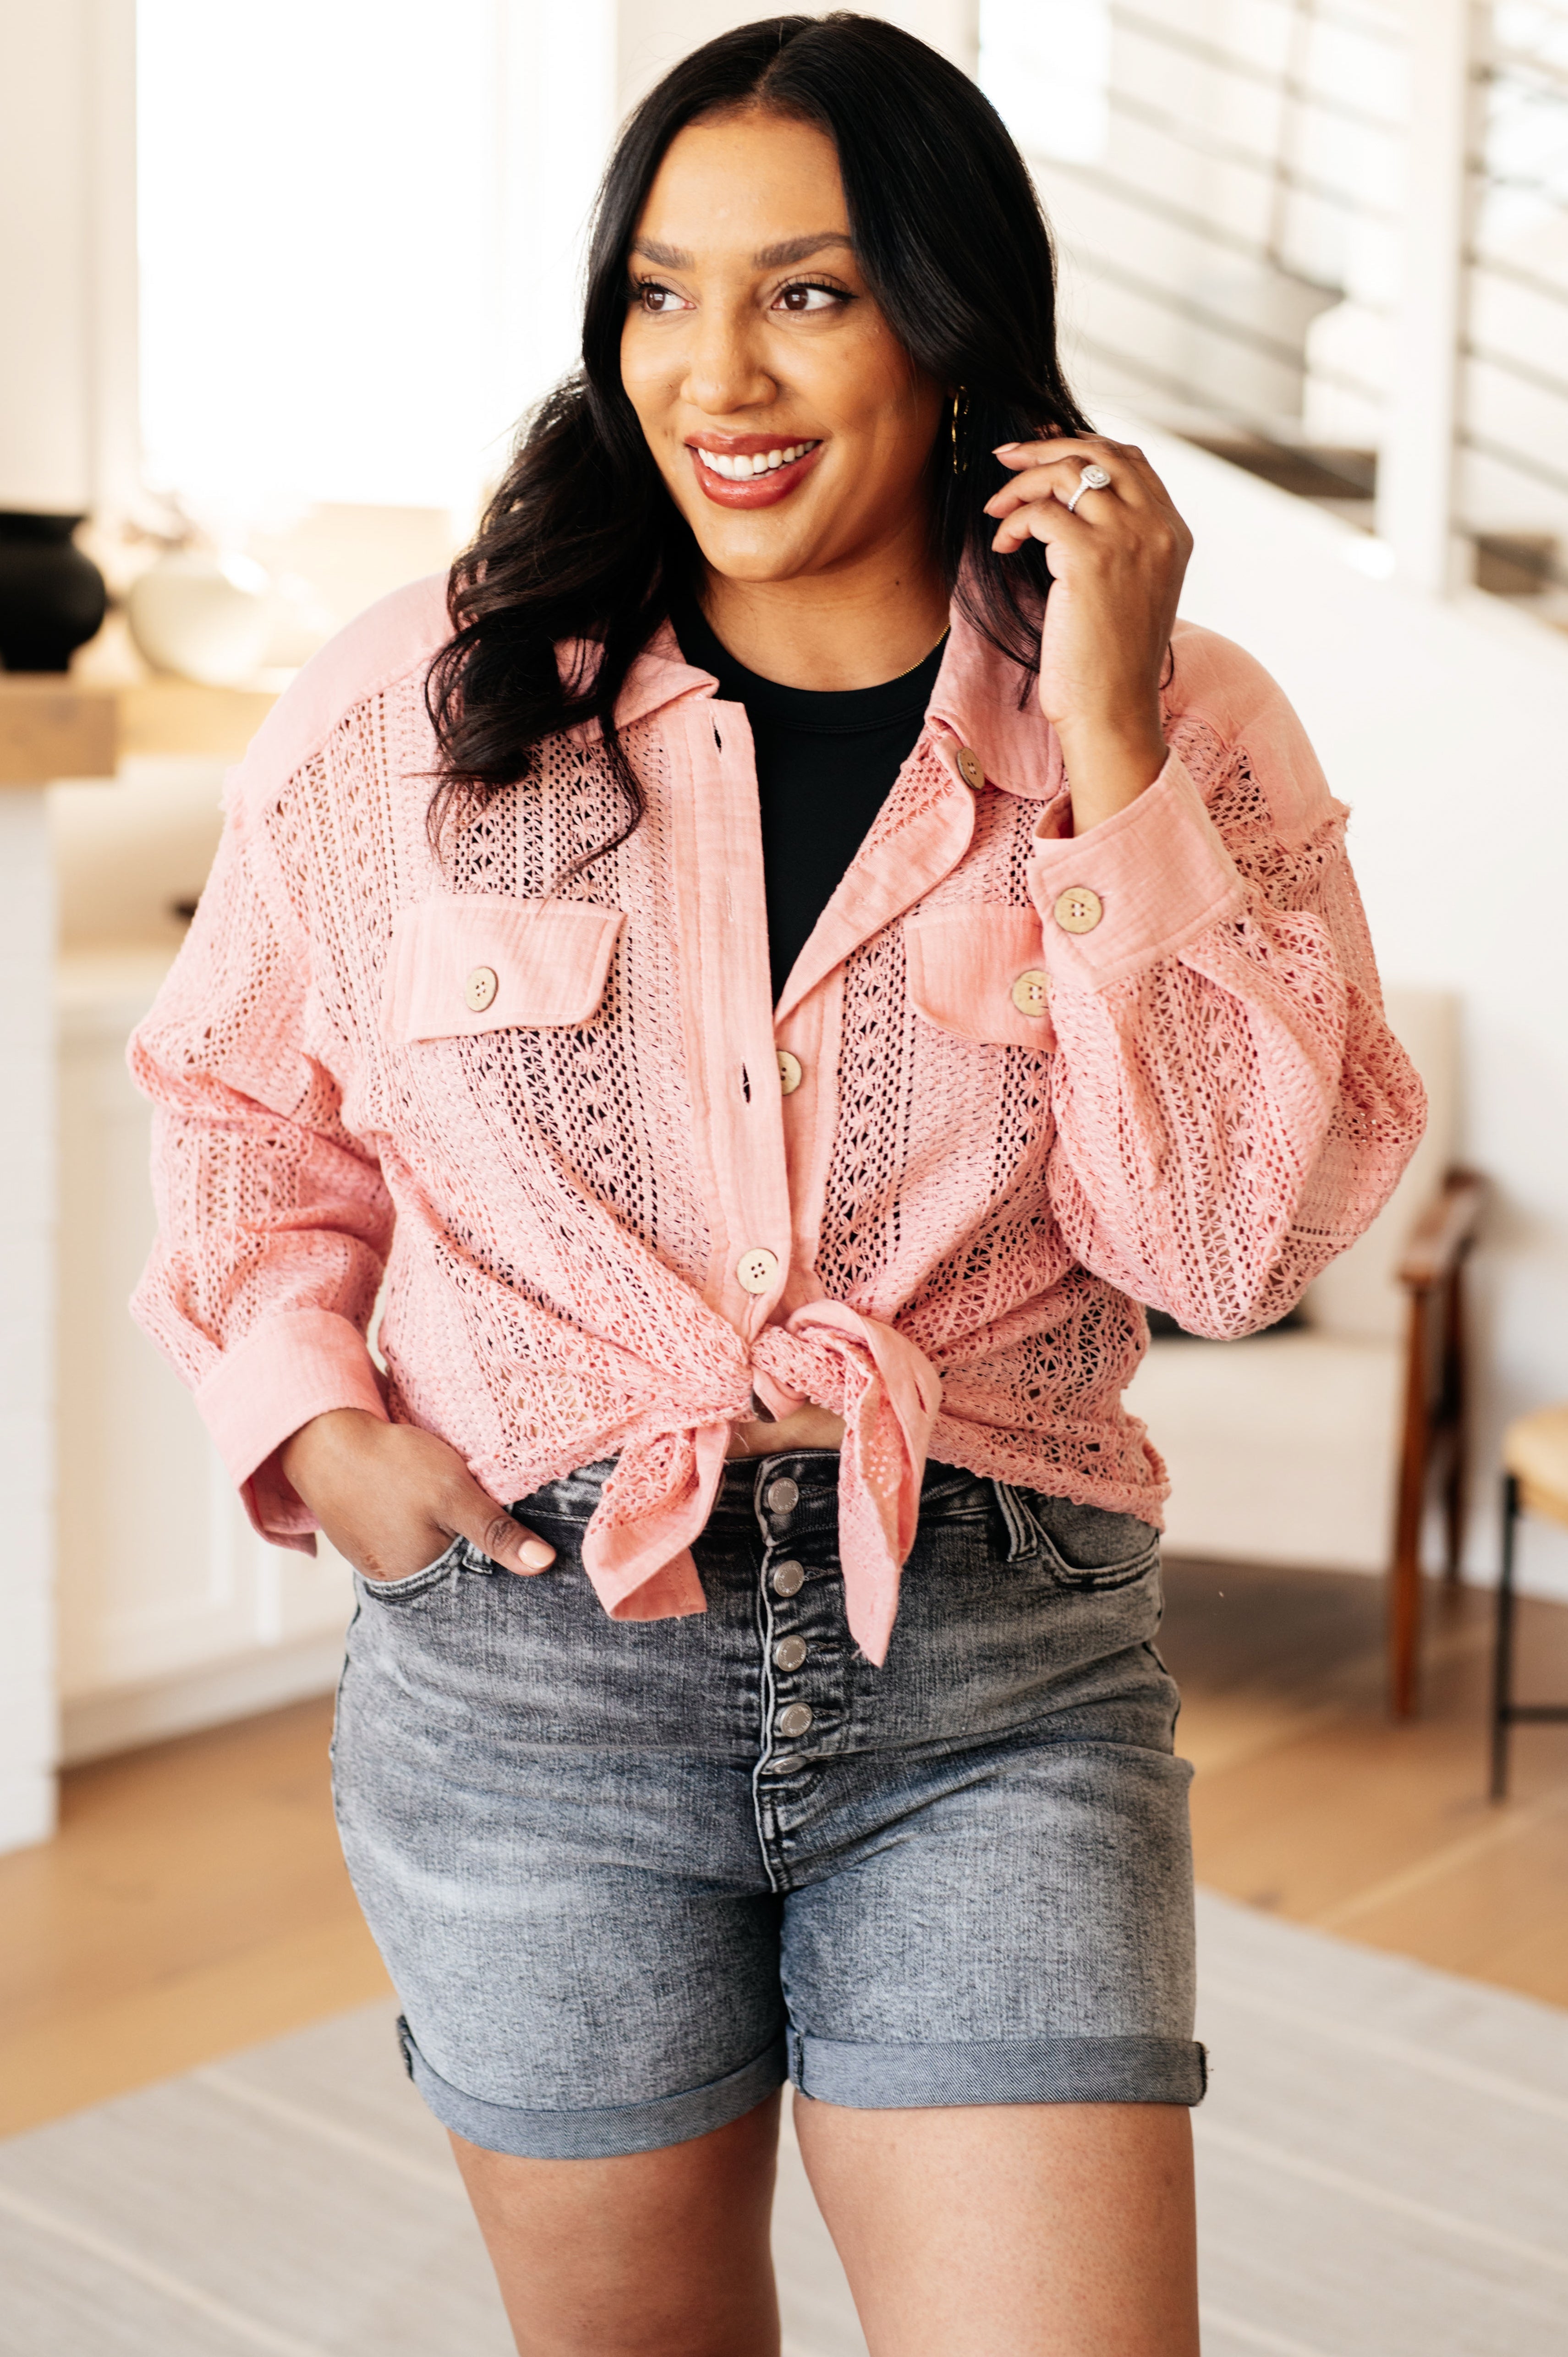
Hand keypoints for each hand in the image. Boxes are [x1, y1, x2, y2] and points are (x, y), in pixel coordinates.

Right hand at [278, 1408, 555, 1581]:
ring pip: (429, 1552)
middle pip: (451, 1570)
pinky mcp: (364, 1534)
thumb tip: (544, 1566)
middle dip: (472, 1552)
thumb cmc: (390, 1464)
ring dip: (445, 1536)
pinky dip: (421, 1525)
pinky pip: (405, 1538)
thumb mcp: (453, 1494)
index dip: (499, 1567)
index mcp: (419, 1577)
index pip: (474, 1586)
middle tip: (486, 1521)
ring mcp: (375, 1557)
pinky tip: (424, 1506)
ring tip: (455, 1513)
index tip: (522, 1553)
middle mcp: (395, 1577)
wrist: (323, 1437)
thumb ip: (496, 1532)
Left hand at [984, 435, 1191, 833]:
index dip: (1082, 444)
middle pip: (1100, 451)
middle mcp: (1157, 528)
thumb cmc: (1111, 663)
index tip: (1042, 449)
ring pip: (1066, 474)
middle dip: (1047, 446)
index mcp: (1174, 533)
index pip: (1131, 460)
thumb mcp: (1131, 592)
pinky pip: (1040, 510)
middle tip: (1007, 458)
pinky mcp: (1089, 557)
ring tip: (996, 509)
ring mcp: (1127, 539)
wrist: (1113, 711)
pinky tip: (1002, 545)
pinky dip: (1013, 520)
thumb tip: (1075, 505)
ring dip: (1021, 483)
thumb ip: (1121, 544)